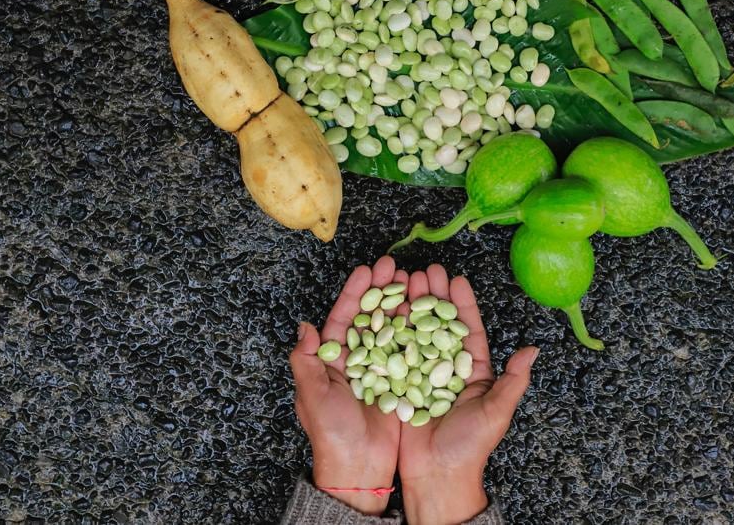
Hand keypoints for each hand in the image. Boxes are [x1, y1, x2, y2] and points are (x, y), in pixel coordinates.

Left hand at [289, 256, 406, 514]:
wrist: (359, 469)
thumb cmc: (331, 434)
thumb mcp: (312, 396)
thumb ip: (306, 361)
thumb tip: (305, 326)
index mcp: (333, 360)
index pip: (344, 317)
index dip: (355, 292)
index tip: (367, 270)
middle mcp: (358, 360)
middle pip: (371, 316)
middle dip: (382, 289)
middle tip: (395, 264)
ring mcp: (381, 369)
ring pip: (393, 327)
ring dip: (402, 302)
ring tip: (414, 278)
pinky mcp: (402, 381)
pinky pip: (411, 349)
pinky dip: (419, 329)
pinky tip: (429, 310)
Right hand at [397, 264, 538, 524]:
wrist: (437, 475)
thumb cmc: (470, 447)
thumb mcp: (496, 412)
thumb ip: (513, 381)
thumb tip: (533, 350)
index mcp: (472, 371)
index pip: (468, 329)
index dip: (462, 304)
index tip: (455, 279)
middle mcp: (446, 368)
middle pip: (440, 324)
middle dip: (433, 296)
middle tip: (426, 271)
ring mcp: (421, 374)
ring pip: (417, 332)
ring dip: (411, 306)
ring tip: (404, 281)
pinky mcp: (399, 383)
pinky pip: (395, 352)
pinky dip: (390, 330)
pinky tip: (385, 309)